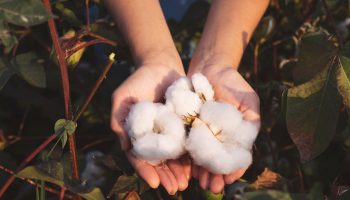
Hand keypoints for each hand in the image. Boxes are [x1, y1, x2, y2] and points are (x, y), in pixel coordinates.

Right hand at [111, 64, 190, 194]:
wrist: (160, 65)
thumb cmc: (137, 80)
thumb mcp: (122, 97)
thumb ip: (119, 120)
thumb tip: (124, 147)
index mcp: (137, 135)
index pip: (140, 157)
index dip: (146, 171)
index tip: (154, 183)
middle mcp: (154, 137)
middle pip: (159, 162)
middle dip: (166, 177)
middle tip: (175, 189)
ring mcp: (170, 133)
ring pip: (174, 157)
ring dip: (179, 172)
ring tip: (186, 184)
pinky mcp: (185, 126)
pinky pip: (188, 144)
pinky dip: (191, 157)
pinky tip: (196, 168)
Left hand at [189, 65, 260, 192]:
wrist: (210, 67)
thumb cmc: (233, 83)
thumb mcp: (248, 100)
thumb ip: (251, 120)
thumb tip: (249, 143)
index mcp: (235, 135)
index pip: (236, 157)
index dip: (234, 169)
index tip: (229, 179)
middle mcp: (219, 137)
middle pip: (218, 161)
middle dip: (216, 175)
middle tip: (213, 187)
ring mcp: (204, 133)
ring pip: (204, 157)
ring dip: (203, 172)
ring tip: (201, 183)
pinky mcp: (188, 127)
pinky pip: (189, 145)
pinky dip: (190, 158)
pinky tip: (190, 169)